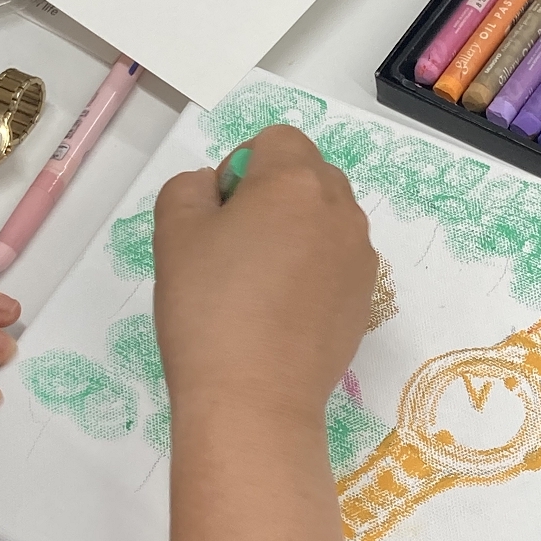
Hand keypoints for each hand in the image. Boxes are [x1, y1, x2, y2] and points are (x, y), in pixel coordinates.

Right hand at [153, 125, 376, 424]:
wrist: (254, 400)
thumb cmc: (209, 309)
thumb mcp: (174, 233)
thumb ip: (190, 187)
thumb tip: (219, 189)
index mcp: (295, 182)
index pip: (275, 140)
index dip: (241, 167)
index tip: (220, 215)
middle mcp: (341, 211)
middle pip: (309, 176)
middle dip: (273, 195)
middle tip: (236, 248)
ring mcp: (361, 258)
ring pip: (327, 220)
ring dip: (297, 233)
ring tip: (260, 285)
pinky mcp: (366, 300)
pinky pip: (338, 263)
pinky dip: (314, 271)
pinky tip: (283, 314)